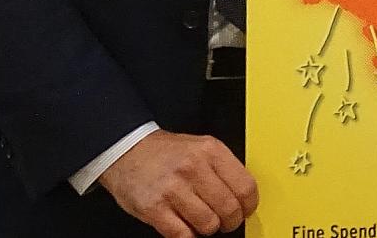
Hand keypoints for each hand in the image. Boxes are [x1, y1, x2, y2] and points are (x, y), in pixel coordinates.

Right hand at [98, 131, 256, 237]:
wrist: (127, 150)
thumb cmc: (166, 152)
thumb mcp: (201, 147)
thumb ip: (223, 168)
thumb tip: (245, 195)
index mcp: (211, 151)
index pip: (246, 187)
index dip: (249, 205)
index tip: (246, 210)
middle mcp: (193, 168)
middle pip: (229, 209)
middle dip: (231, 221)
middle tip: (226, 221)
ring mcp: (172, 189)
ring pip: (208, 224)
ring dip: (209, 228)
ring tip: (202, 220)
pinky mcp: (153, 209)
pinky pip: (182, 235)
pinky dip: (188, 235)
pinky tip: (186, 225)